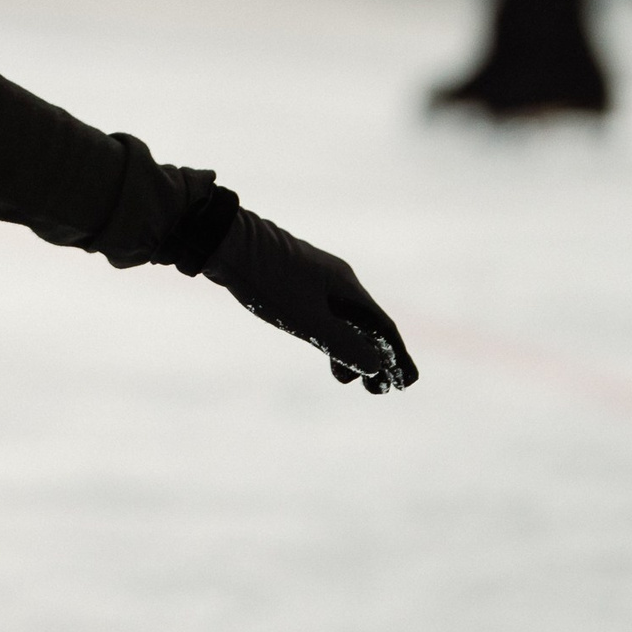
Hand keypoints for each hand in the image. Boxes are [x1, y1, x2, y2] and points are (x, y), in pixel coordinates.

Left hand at [202, 210, 417, 392]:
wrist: (225, 241)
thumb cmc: (268, 280)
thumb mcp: (307, 318)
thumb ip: (342, 343)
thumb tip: (377, 365)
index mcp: (347, 286)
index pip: (383, 327)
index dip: (396, 357)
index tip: (406, 383)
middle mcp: (336, 280)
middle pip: (365, 323)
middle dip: (374, 357)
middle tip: (375, 390)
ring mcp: (314, 278)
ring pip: (342, 319)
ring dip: (349, 349)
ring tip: (344, 379)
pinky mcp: (292, 279)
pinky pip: (322, 312)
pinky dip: (328, 335)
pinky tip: (320, 347)